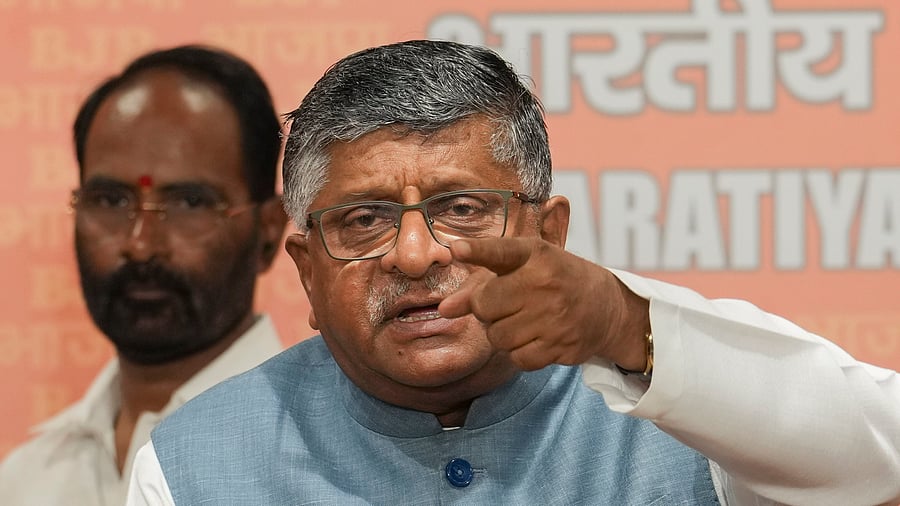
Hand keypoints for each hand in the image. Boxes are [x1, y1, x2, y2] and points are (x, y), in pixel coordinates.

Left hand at [438, 237, 648, 370]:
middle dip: (486, 309)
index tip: (458, 250)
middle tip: (506, 304)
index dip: (477, 250)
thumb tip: (444, 310)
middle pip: (485, 306)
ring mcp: (556, 318)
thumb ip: (479, 284)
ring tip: (521, 320)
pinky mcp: (562, 346)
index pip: (501, 252)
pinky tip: (534, 337)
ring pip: (497, 337)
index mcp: (537, 256)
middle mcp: (546, 284)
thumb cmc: (556, 280)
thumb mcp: (523, 268)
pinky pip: (517, 358)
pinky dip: (519, 352)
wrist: (607, 307)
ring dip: (501, 333)